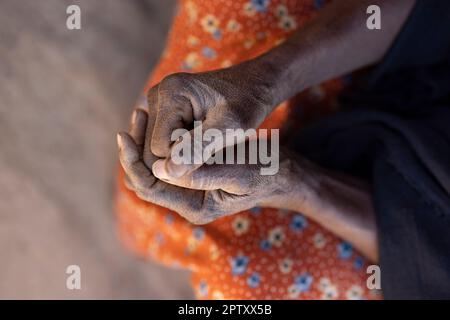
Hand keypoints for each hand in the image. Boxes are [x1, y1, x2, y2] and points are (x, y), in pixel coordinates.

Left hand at [118, 109, 301, 223]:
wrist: (281, 172)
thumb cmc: (266, 170)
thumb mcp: (241, 171)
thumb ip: (204, 173)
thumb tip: (162, 169)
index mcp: (195, 206)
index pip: (149, 187)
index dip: (133, 161)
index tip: (125, 133)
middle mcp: (186, 201)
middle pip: (144, 179)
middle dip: (134, 151)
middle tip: (136, 115)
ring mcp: (188, 189)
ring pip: (151, 169)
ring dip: (144, 144)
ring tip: (143, 114)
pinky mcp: (192, 175)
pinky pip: (164, 160)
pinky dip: (157, 142)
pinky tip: (158, 120)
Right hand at [142, 63, 274, 177]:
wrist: (254, 84)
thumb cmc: (247, 104)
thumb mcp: (229, 128)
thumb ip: (197, 148)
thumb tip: (164, 171)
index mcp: (169, 93)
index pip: (159, 149)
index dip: (186, 159)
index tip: (214, 150)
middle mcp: (157, 93)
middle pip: (153, 148)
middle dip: (182, 156)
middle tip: (214, 149)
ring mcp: (157, 101)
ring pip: (158, 147)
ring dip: (183, 152)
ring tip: (211, 142)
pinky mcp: (163, 109)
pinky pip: (163, 140)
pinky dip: (183, 146)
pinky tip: (205, 138)